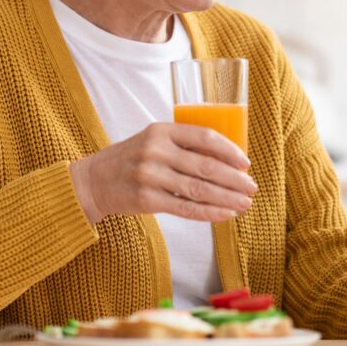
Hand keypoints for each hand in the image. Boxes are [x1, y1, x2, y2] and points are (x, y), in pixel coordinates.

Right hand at [68, 122, 256, 223]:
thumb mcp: (155, 140)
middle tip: (252, 188)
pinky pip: (185, 208)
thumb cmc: (133, 158)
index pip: (204, 136)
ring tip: (245, 204)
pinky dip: (209, 213)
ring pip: (199, 189)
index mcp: (162, 130)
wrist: (94, 180)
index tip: (246, 163)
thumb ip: (184, 145)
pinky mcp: (146, 200)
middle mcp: (156, 151)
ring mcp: (150, 176)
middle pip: (206, 165)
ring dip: (227, 198)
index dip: (230, 150)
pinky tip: (226, 214)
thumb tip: (229, 159)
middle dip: (234, 179)